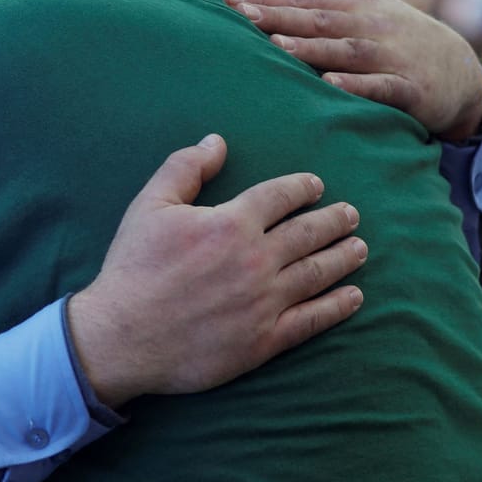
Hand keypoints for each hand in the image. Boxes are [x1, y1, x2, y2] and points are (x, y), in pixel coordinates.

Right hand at [66, 134, 366, 408]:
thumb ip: (185, 168)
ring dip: (344, 258)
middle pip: (309, 233)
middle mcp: (256, 260)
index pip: (280, 197)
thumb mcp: (150, 206)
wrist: (122, 336)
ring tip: (360, 248)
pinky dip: (338, 307)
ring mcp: (264, 302)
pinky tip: (353, 297)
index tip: (316, 186)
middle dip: (335, 220)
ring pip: (318, 273)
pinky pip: (312, 320)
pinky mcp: (264, 340)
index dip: (303, 188)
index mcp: (231, 223)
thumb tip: (217, 141)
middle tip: (351, 215)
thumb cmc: (133, 267)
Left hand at [223, 0, 481, 142]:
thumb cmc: (400, 45)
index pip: (304, 0)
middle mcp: (372, 25)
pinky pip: (381, 86)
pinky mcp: (410, 88)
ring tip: (276, 45)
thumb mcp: (368, 20)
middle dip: (278, 16)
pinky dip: (356, 84)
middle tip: (239, 15)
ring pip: (345, 49)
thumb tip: (268, 14)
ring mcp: (392, 55)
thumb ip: (325, 16)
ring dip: (311, 47)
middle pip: (318, 19)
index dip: (266, 0)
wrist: (463, 73)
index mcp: (357, 7)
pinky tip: (331, 83)